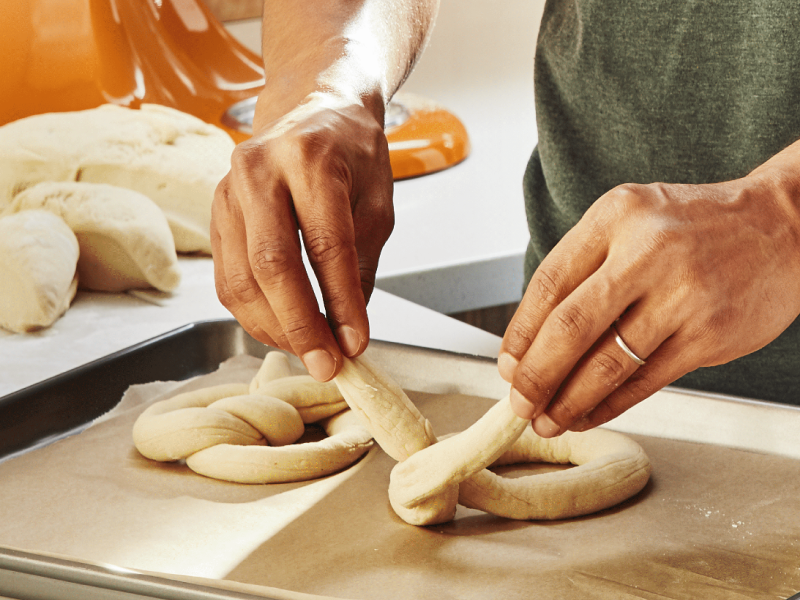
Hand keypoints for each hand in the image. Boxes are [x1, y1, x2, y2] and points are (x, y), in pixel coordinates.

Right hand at [211, 93, 393, 380]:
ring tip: (309, 350)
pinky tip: (282, 328)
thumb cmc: (352, 155)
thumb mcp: (376, 203)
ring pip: (241, 279)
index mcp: (311, 159)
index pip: (327, 244)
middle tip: (326, 364)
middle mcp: (260, 171)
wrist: (312, 109)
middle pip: (272, 265)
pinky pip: (228, 278)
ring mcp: (228, 191)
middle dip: (300, 326)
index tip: (356, 343)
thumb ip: (361, 265)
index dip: (341, 301)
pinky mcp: (216, 214)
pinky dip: (255, 314)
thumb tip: (346, 330)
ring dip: (274, 327)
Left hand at [499, 176, 799, 435]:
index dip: (520, 332)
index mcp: (616, 216)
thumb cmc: (694, 227)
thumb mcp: (632, 220)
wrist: (785, 226)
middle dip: (537, 375)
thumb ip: (585, 267)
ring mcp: (682, 295)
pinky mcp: (709, 335)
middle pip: (571, 327)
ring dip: (570, 400)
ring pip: (608, 363)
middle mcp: (647, 252)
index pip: (549, 283)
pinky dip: (610, 405)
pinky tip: (588, 414)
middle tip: (519, 403)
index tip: (508, 365)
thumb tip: (533, 340)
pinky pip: (646, 380)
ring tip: (548, 420)